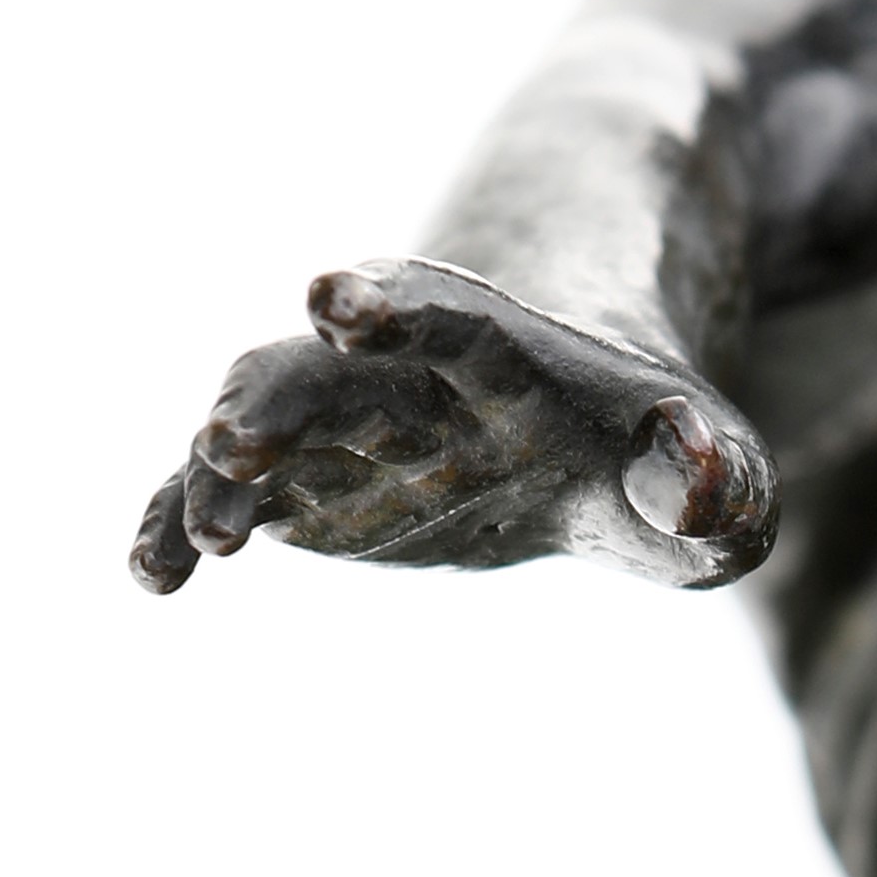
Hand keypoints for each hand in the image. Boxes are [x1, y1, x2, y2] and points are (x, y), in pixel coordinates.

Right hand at [130, 260, 774, 594]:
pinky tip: (153, 578)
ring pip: (260, 431)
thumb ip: (723, 483)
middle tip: (233, 441)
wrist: (573, 424)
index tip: (336, 299)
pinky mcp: (307, 489)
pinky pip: (223, 498)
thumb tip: (704, 496)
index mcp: (509, 360)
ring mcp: (345, 434)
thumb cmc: (652, 445)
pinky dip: (178, 526)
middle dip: (278, 399)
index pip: (451, 322)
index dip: (396, 306)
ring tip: (212, 536)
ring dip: (222, 473)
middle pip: (326, 372)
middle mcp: (407, 383)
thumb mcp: (716, 467)